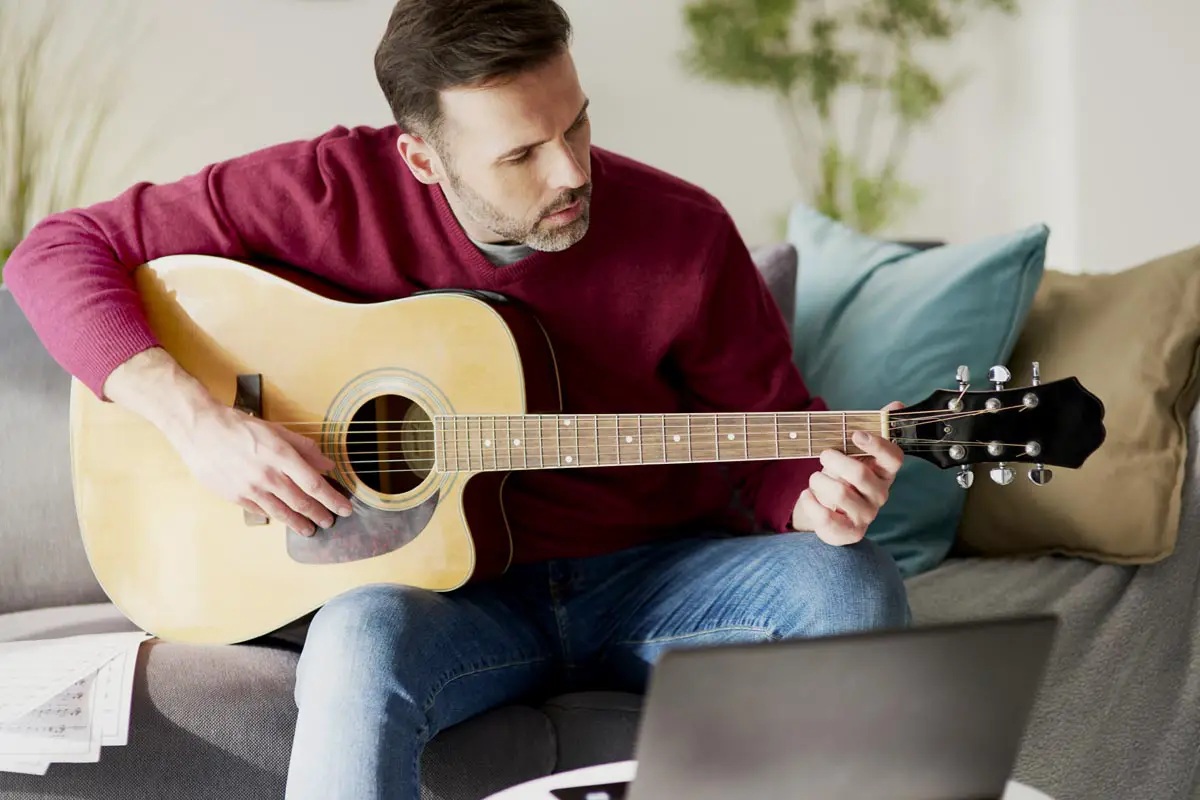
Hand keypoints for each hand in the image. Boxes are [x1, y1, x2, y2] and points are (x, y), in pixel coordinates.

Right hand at [166, 404, 352, 535]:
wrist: (200, 429)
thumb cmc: (239, 426)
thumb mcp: (276, 430)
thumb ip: (304, 448)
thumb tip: (327, 464)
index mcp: (281, 456)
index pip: (314, 484)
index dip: (332, 499)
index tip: (344, 508)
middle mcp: (268, 475)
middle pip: (301, 502)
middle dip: (320, 514)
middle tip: (330, 521)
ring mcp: (250, 489)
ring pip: (282, 512)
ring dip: (299, 523)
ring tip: (310, 529)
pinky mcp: (235, 497)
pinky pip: (261, 511)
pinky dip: (275, 515)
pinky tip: (283, 518)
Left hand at [792, 401, 904, 545]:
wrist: (830, 511)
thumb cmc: (844, 476)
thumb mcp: (855, 452)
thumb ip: (874, 428)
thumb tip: (897, 405)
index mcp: (885, 472)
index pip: (894, 458)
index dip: (877, 444)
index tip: (855, 434)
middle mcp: (880, 494)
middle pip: (860, 474)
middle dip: (834, 460)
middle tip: (824, 455)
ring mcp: (866, 515)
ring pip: (840, 493)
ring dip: (819, 480)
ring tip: (815, 479)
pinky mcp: (849, 532)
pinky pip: (826, 517)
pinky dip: (810, 502)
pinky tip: (808, 495)